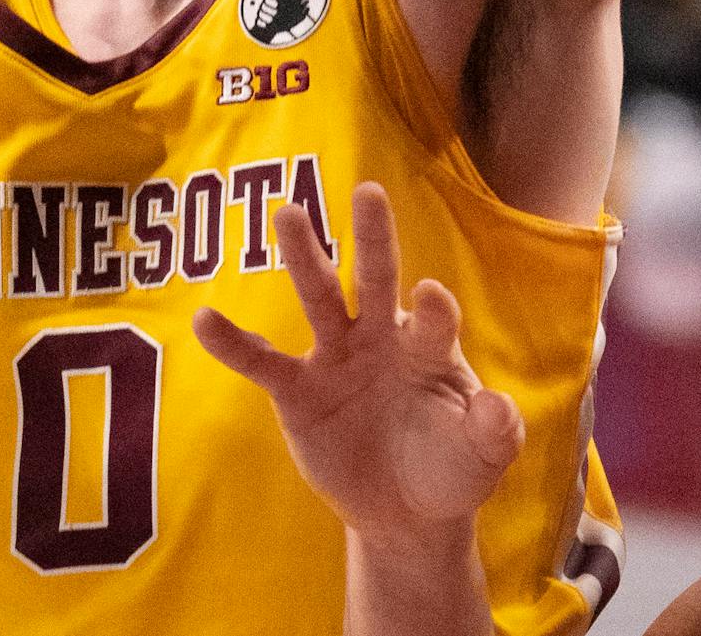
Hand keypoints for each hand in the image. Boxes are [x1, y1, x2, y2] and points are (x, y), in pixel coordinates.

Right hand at [193, 182, 523, 543]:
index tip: (428, 295)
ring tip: (287, 212)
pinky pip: (263, 363)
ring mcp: (337, 358)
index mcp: (428, 347)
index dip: (431, 309)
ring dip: (305, 256)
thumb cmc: (449, 465)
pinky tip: (203, 320)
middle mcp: (381, 338)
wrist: (405, 509)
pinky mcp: (298, 391)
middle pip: (376, 280)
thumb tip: (498, 410)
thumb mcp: (481, 456)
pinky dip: (233, 344)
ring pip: (320, 299)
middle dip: (373, 238)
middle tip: (369, 191)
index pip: (431, 319)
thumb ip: (493, 432)